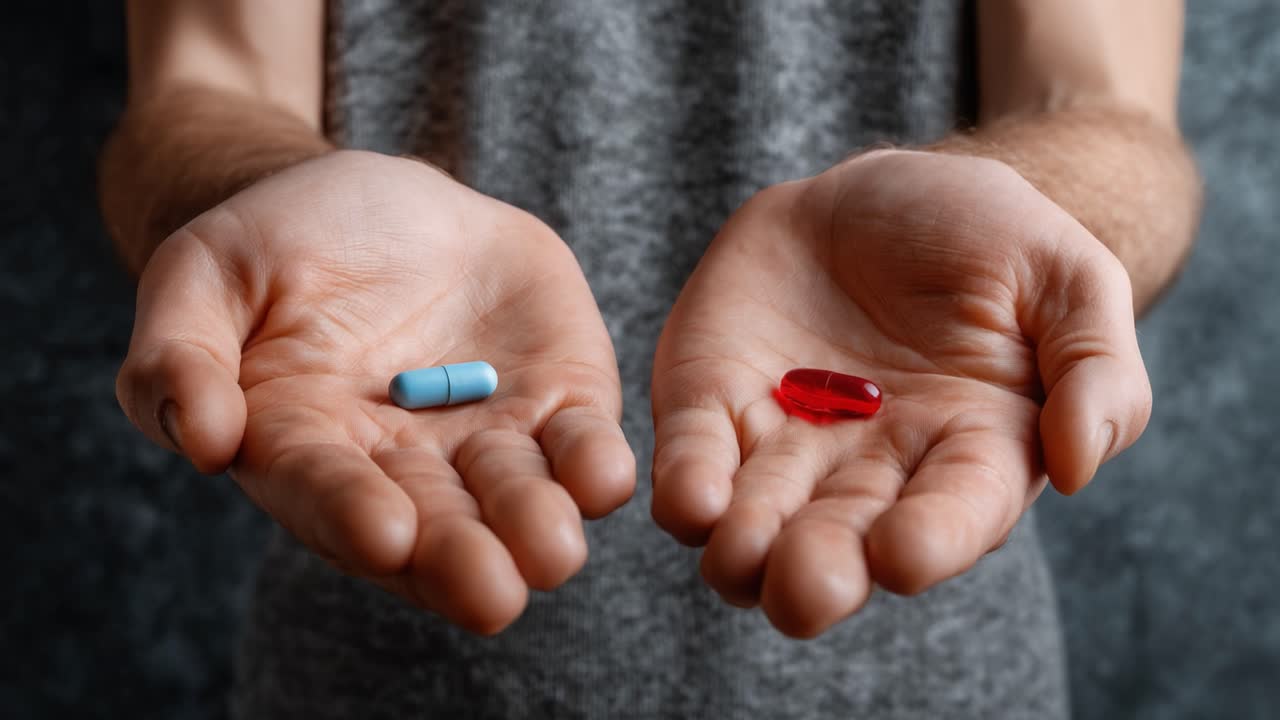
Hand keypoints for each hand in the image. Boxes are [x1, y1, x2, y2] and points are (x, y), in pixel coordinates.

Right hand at [117, 151, 634, 633]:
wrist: (387, 203)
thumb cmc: (282, 242)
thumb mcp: (205, 270)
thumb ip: (180, 352)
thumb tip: (202, 440)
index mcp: (307, 446)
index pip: (325, 490)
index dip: (350, 512)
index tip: (382, 535)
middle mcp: (404, 465)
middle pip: (433, 524)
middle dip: (461, 558)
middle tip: (491, 591)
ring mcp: (490, 439)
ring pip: (517, 498)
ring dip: (537, 526)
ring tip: (555, 550)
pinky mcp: (560, 401)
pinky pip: (583, 442)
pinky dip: (596, 463)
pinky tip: (608, 477)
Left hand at [651, 150, 1149, 636]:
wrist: (881, 191)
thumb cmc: (988, 238)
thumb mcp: (1068, 278)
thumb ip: (1096, 369)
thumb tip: (1075, 466)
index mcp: (970, 452)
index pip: (956, 514)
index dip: (932, 540)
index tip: (902, 556)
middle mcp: (872, 470)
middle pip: (844, 542)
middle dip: (821, 572)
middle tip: (806, 586)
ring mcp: (785, 443)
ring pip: (755, 524)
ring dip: (742, 550)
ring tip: (737, 549)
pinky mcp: (712, 405)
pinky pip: (692, 459)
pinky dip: (686, 487)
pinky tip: (689, 499)